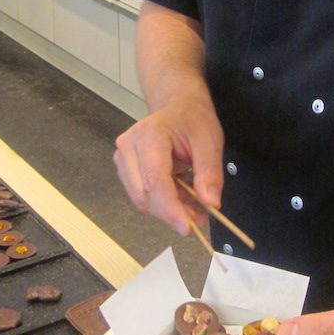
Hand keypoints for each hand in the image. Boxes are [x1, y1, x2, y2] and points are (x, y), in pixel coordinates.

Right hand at [113, 96, 223, 236]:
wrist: (178, 106)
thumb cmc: (193, 120)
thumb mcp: (210, 142)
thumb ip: (210, 173)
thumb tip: (211, 203)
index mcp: (149, 136)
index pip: (155, 181)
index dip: (171, 209)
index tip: (188, 228)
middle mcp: (128, 147)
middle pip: (145, 195)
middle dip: (172, 212)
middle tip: (200, 217)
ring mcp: (122, 158)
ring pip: (141, 199)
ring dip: (168, 210)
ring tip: (194, 206)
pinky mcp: (124, 168)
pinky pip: (141, 195)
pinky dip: (163, 203)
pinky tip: (181, 197)